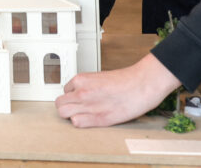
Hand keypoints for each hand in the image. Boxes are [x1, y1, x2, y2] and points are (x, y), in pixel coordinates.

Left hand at [55, 54, 180, 127]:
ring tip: (81, 115)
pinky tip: (88, 120)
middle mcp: (81, 92)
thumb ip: (87, 85)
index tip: (78, 98)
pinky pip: (76, 123)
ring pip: (63, 114)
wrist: (141, 85)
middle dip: (66, 106)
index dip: (72, 95)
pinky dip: (79, 123)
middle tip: (76, 108)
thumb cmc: (125, 81)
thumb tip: (81, 92)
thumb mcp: (99, 77)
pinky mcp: (98, 118)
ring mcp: (88, 106)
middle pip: (60, 103)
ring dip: (70, 115)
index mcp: (81, 79)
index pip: (65, 90)